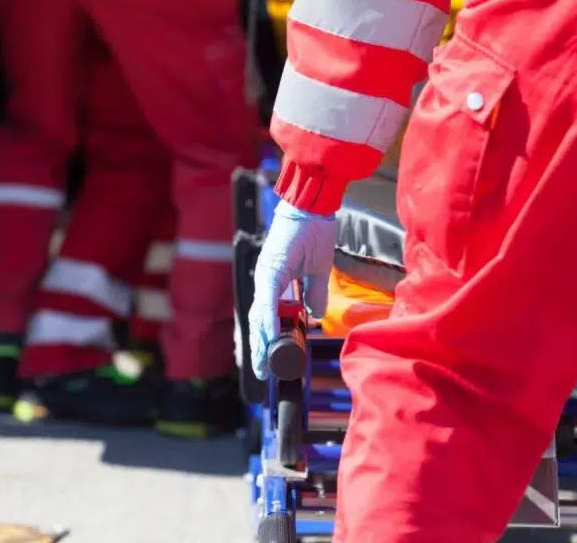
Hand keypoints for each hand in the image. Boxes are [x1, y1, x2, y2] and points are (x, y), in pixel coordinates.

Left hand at [248, 201, 337, 379]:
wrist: (312, 206)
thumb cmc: (314, 231)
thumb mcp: (317, 270)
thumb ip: (313, 294)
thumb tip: (313, 315)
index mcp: (276, 281)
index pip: (269, 316)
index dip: (268, 338)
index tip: (270, 359)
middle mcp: (266, 280)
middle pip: (259, 320)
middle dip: (260, 347)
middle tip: (261, 371)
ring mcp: (266, 275)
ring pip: (259, 314)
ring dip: (260, 340)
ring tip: (262, 363)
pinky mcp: (271, 269)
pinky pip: (268, 300)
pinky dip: (267, 319)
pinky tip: (268, 336)